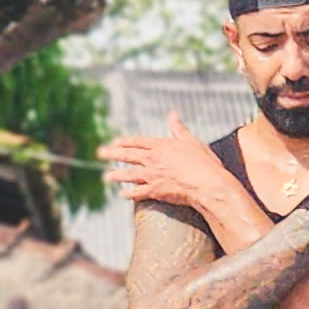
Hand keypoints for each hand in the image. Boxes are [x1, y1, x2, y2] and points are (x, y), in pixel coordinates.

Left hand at [100, 116, 239, 219]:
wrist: (208, 185)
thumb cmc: (205, 164)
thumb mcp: (193, 142)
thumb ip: (179, 129)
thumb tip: (173, 115)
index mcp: (161, 146)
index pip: (138, 142)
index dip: (125, 142)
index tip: (115, 142)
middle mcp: (153, 159)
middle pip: (127, 155)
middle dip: (112, 154)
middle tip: (100, 153)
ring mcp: (152, 175)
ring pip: (128, 174)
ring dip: (116, 176)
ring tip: (106, 177)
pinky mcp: (155, 190)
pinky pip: (137, 192)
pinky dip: (129, 193)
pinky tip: (123, 194)